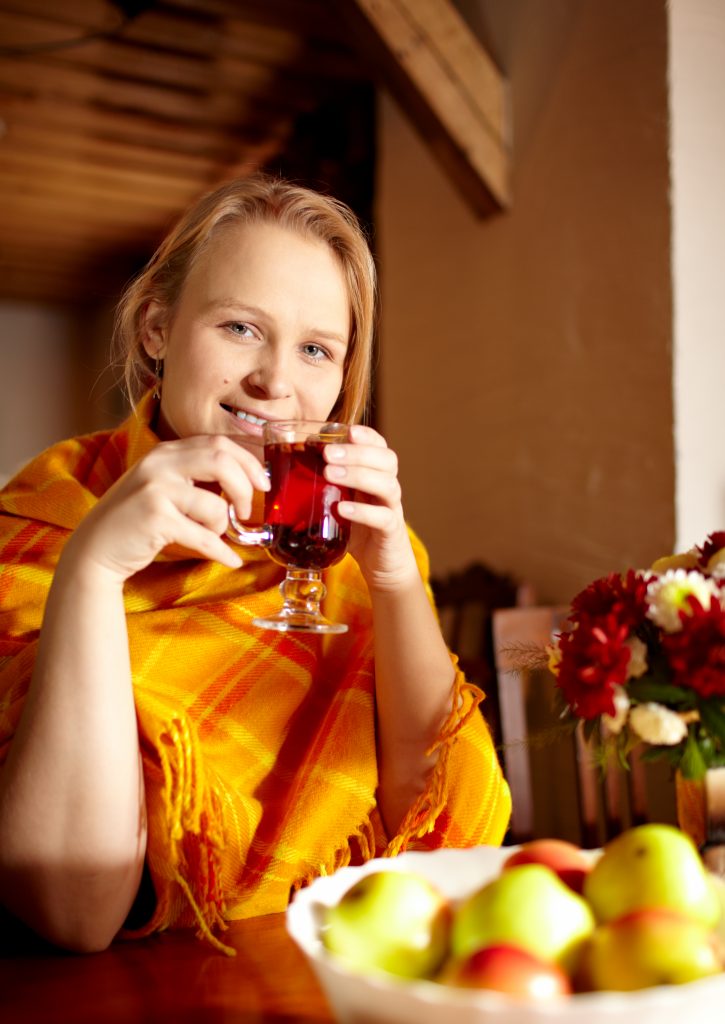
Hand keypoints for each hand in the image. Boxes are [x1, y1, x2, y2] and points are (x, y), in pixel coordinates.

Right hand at [62, 435, 269, 583]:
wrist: (95, 549)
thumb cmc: (136, 520)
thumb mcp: (163, 486)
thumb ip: (195, 477)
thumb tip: (246, 482)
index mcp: (166, 452)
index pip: (218, 443)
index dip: (248, 461)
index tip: (263, 482)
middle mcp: (160, 464)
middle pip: (221, 461)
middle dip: (245, 487)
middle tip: (247, 510)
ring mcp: (155, 489)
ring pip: (215, 505)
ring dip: (222, 527)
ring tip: (212, 536)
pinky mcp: (155, 518)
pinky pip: (204, 536)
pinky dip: (221, 552)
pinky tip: (230, 560)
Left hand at [324, 425, 417, 590]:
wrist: (381, 565)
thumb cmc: (355, 528)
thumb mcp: (337, 502)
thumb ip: (320, 485)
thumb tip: (281, 468)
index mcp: (376, 475)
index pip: (380, 447)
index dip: (367, 436)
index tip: (348, 430)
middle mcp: (387, 488)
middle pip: (387, 460)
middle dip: (357, 452)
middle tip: (328, 453)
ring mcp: (391, 509)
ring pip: (387, 484)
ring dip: (358, 475)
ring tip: (331, 474)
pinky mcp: (390, 532)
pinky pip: (383, 517)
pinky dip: (363, 512)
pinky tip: (342, 509)